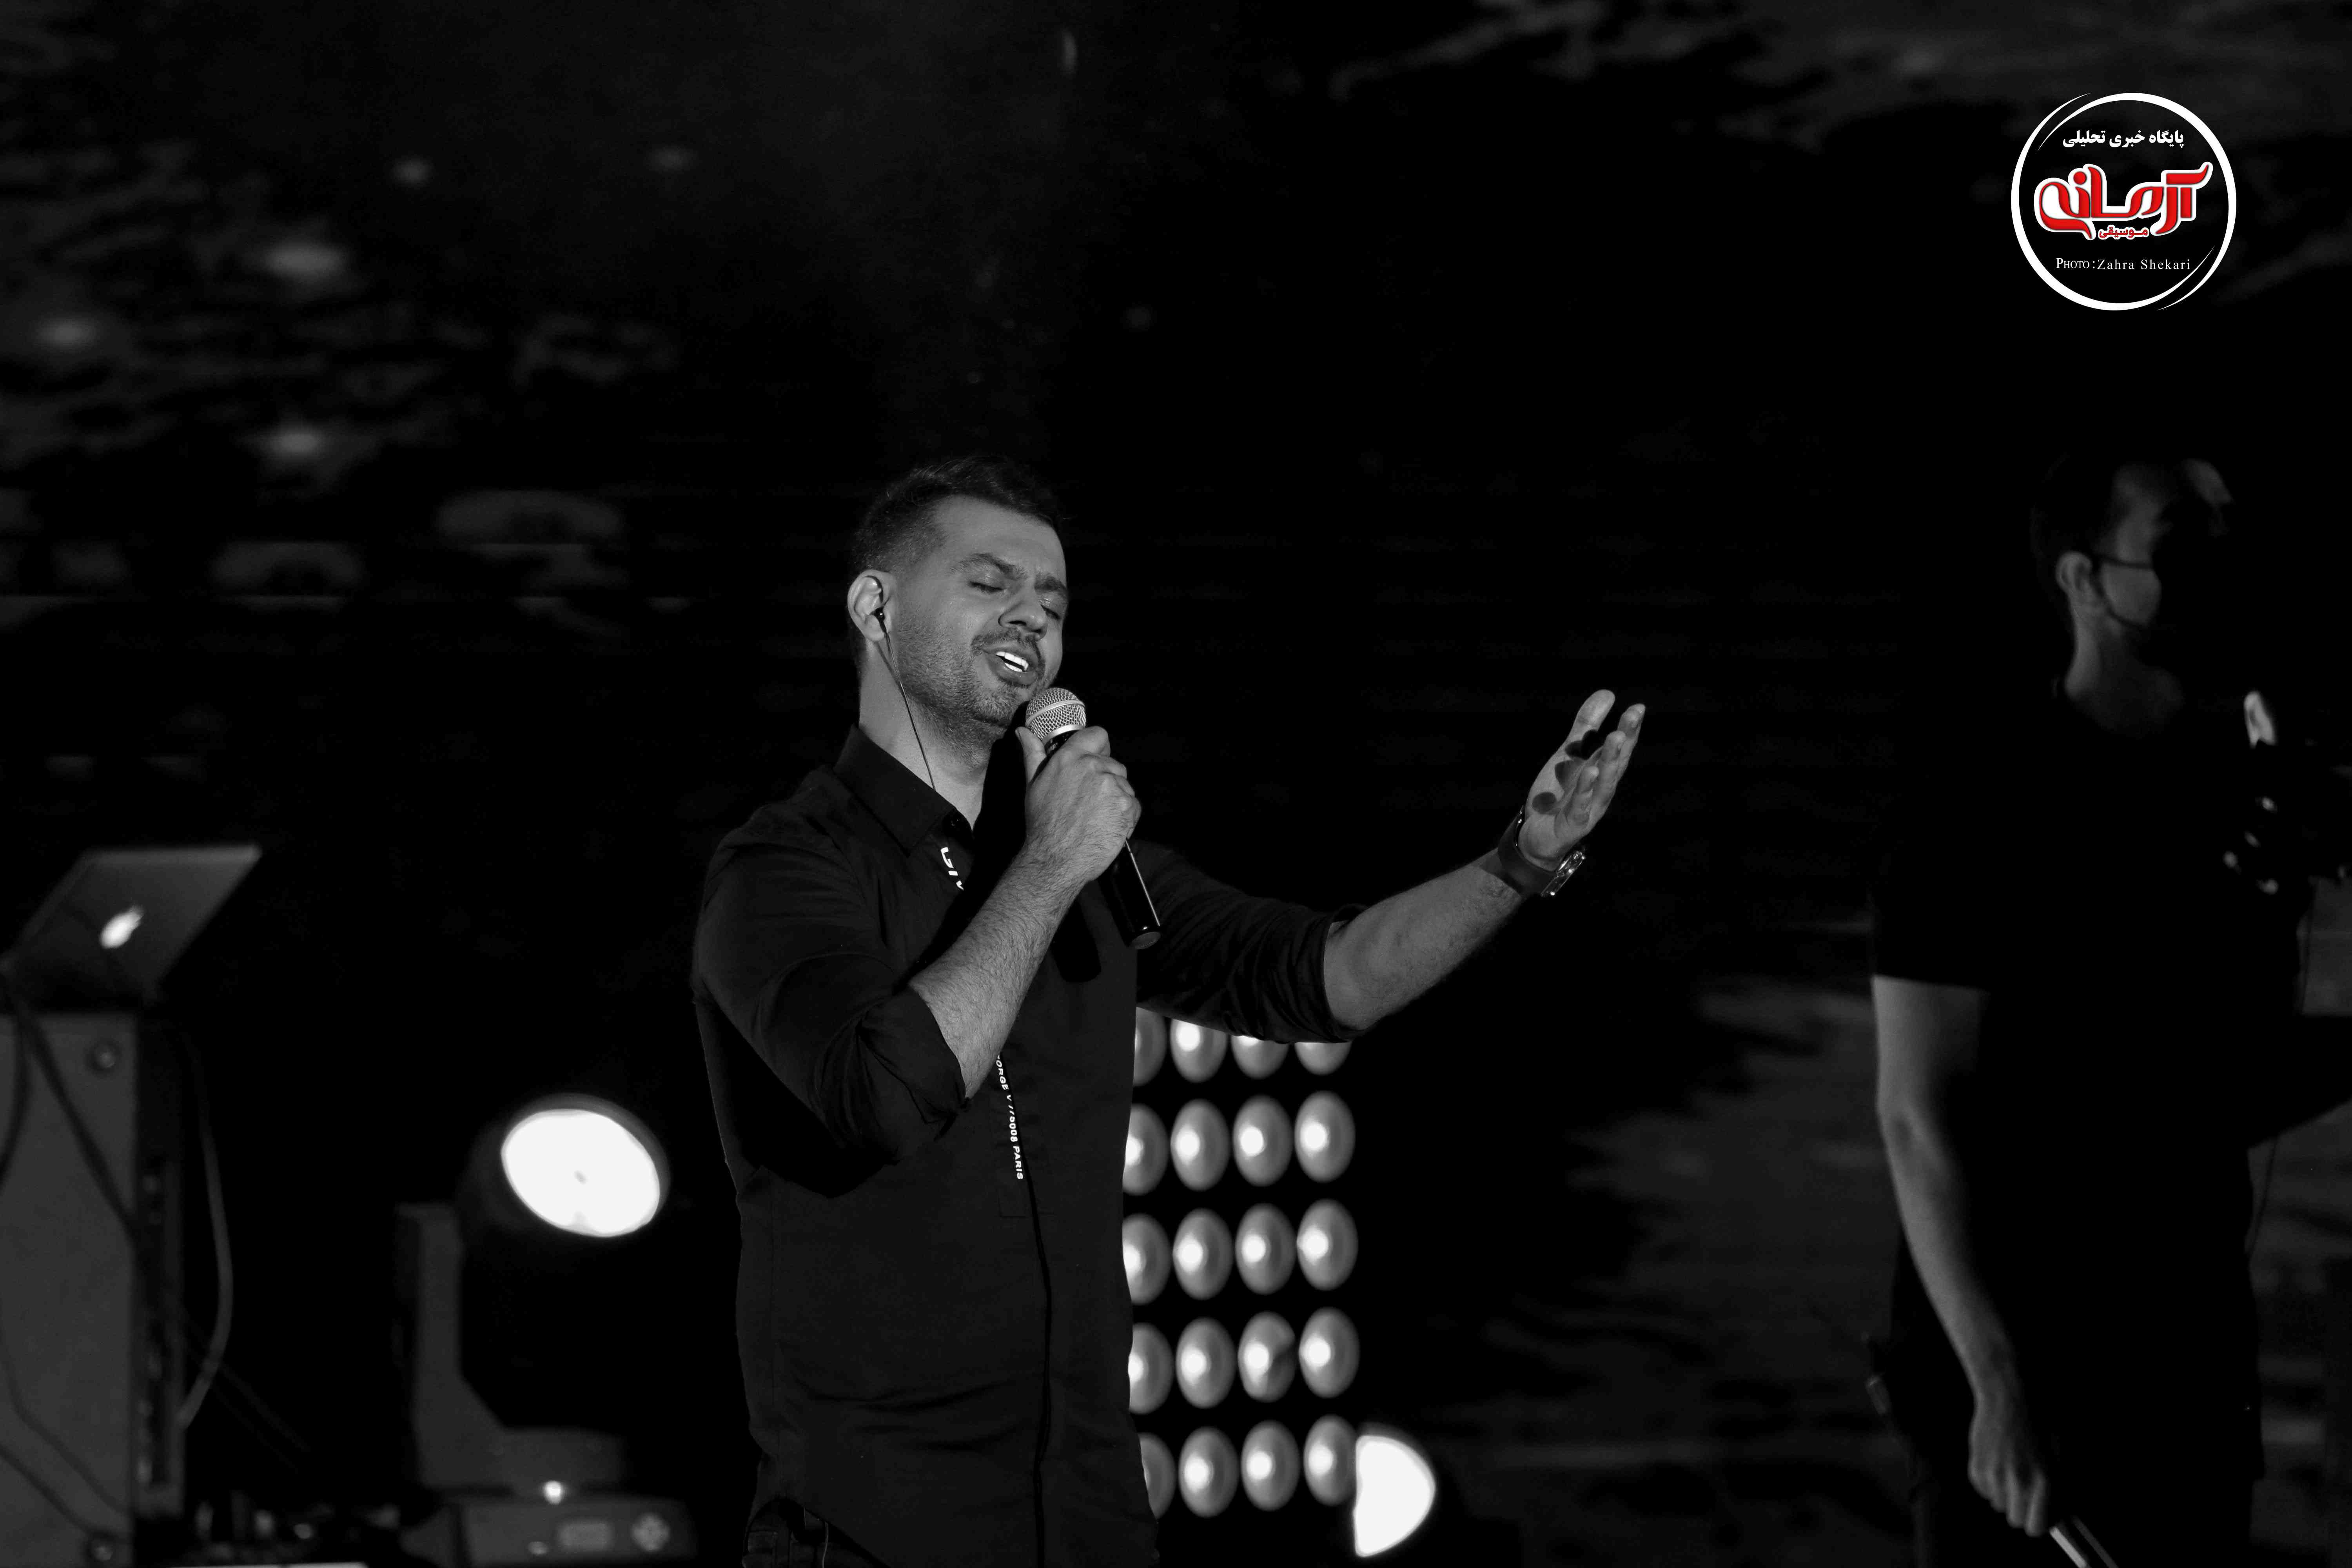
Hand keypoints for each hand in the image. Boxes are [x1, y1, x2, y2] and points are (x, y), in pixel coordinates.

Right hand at [1015, 724, 1140, 888]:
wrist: (1056, 859)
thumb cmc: (1043, 824)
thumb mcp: (1033, 785)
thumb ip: (1033, 754)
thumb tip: (1023, 732)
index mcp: (1071, 758)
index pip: (1098, 735)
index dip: (1099, 747)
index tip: (1096, 759)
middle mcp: (1093, 767)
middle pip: (1113, 764)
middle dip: (1106, 779)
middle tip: (1089, 801)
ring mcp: (1112, 786)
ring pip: (1124, 785)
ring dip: (1115, 799)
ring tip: (1096, 817)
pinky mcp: (1126, 806)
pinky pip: (1133, 805)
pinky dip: (1125, 816)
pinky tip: (1107, 825)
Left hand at [1516, 690, 1642, 864]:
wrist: (1536, 834)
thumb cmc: (1559, 793)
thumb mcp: (1570, 754)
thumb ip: (1587, 726)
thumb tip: (1609, 693)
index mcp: (1601, 770)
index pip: (1619, 748)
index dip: (1629, 729)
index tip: (1638, 707)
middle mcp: (1601, 789)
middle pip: (1616, 763)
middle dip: (1625, 739)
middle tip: (1633, 715)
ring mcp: (1590, 808)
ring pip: (1604, 783)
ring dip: (1611, 761)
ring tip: (1615, 737)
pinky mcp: (1573, 824)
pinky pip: (1581, 806)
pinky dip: (1587, 790)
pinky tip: (1591, 772)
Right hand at [1967, 1373, 2057, 1535]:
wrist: (2010, 1394)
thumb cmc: (2043, 1421)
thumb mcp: (2064, 1455)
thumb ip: (2063, 1489)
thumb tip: (2060, 1513)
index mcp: (2043, 1480)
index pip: (2036, 1527)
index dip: (2041, 1522)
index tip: (2043, 1513)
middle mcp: (2017, 1480)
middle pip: (2015, 1521)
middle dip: (2023, 1510)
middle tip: (2029, 1492)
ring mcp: (1993, 1473)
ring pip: (1998, 1504)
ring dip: (2007, 1495)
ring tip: (2014, 1471)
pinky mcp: (1976, 1465)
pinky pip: (1983, 1489)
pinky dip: (1991, 1482)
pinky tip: (2000, 1462)